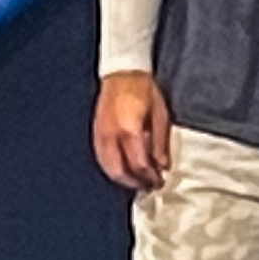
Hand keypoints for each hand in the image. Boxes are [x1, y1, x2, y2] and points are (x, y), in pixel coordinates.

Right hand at [92, 72, 172, 192]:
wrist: (122, 73)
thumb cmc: (144, 90)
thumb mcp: (160, 115)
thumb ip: (159, 143)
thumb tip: (162, 166)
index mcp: (129, 130)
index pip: (138, 164)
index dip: (149, 177)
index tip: (159, 182)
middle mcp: (111, 136)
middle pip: (120, 171)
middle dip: (135, 182)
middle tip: (149, 186)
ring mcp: (100, 135)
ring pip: (108, 167)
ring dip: (123, 178)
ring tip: (138, 181)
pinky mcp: (96, 133)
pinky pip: (102, 158)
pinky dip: (112, 169)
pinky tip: (124, 170)